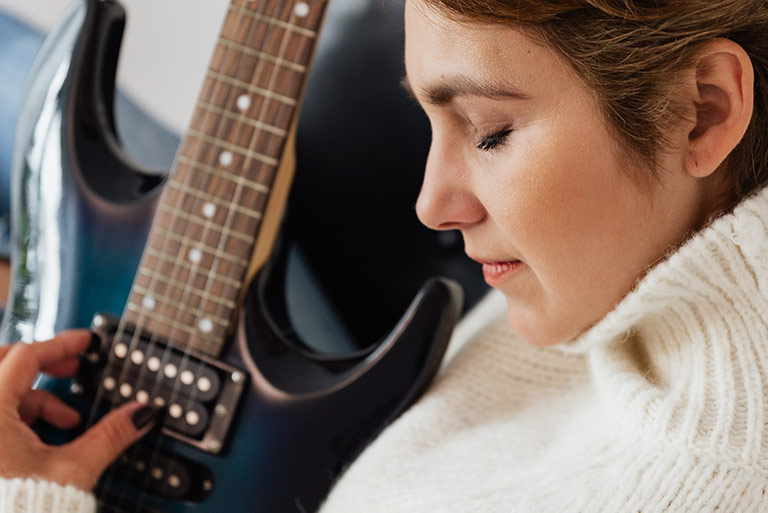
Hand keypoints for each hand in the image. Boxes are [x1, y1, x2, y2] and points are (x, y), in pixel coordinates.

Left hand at [0, 331, 155, 489]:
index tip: (84, 341)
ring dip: (34, 397)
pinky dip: (20, 417)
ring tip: (68, 419)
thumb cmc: (18, 509)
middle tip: (68, 366)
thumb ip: (110, 435)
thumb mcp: (73, 468)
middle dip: (37, 363)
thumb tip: (141, 414)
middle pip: (1, 363)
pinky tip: (46, 438)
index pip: (27, 356)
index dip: (61, 344)